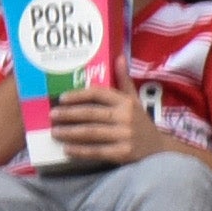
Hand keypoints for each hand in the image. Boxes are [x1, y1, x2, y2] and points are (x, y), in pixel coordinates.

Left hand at [49, 85, 177, 168]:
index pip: (98, 93)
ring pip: (91, 133)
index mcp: (126, 102)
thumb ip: (124, 80)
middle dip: (69, 114)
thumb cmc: (141, 124)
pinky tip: (67, 149)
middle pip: (91, 113)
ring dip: (70, 132)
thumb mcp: (135, 101)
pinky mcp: (123, 153)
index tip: (62, 98)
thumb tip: (119, 56)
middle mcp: (125, 117)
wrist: (159, 150)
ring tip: (54, 132)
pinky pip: (97, 151)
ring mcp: (124, 135)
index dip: (79, 95)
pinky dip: (80, 151)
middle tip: (52, 115)